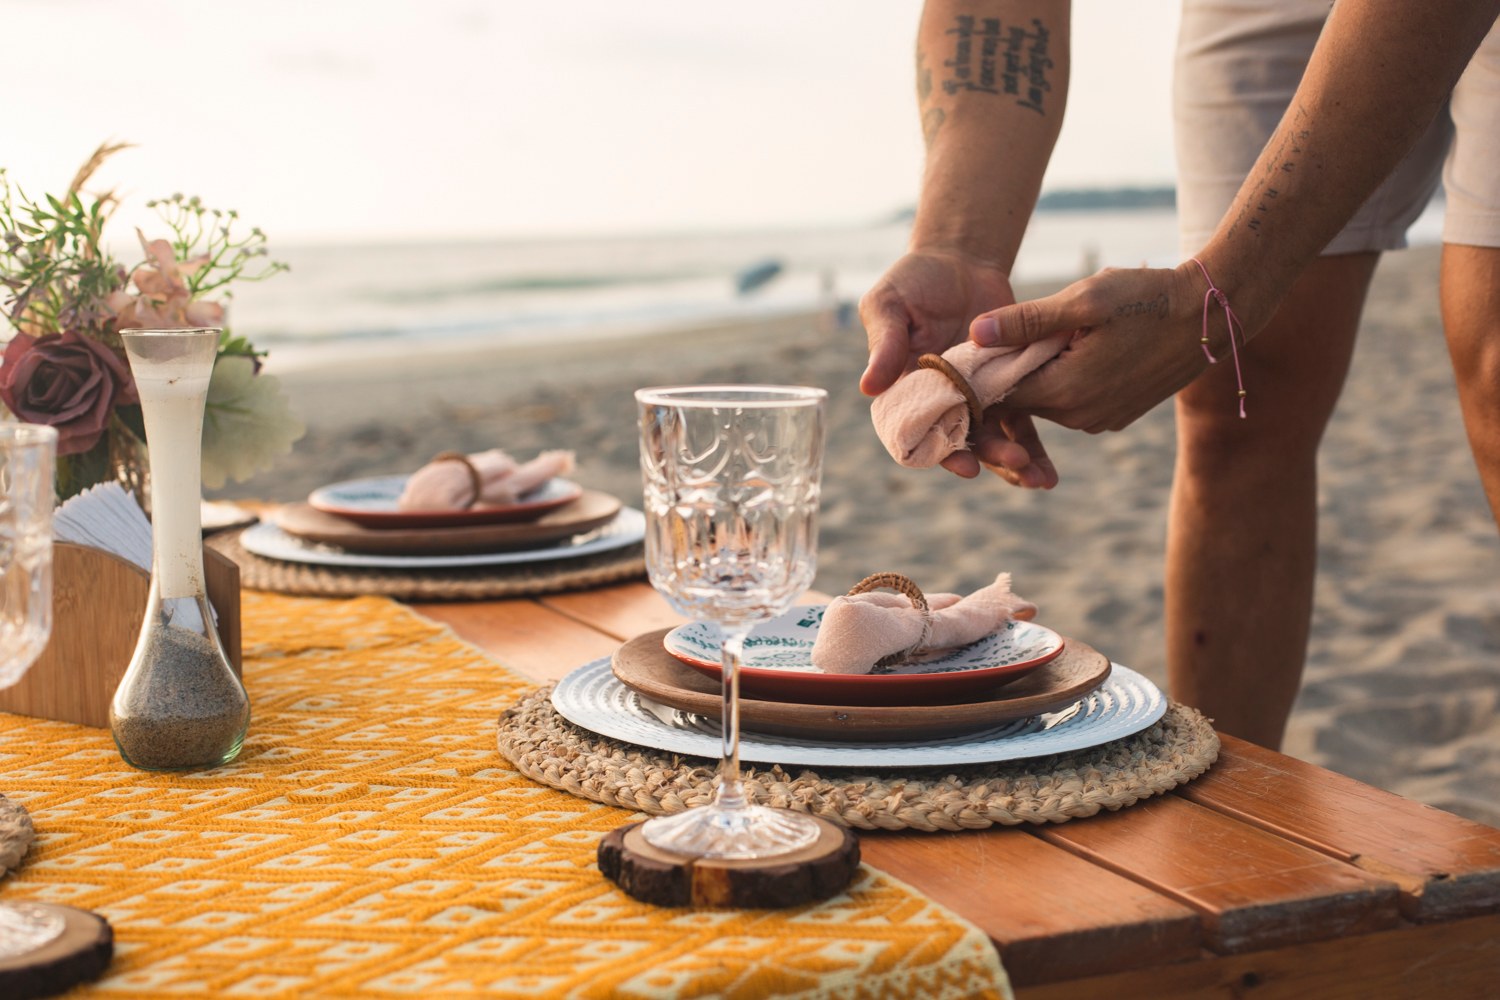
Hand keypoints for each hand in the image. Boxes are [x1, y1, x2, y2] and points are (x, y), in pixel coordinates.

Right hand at [860, 248, 1053, 485]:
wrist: (956, 260)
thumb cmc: (911, 282)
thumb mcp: (888, 306)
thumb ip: (884, 345)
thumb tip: (867, 387)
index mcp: (906, 390)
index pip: (919, 432)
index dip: (940, 453)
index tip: (964, 465)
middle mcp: (940, 401)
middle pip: (963, 440)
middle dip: (990, 456)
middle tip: (1016, 465)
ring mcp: (975, 396)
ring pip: (995, 437)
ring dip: (1015, 461)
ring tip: (1040, 479)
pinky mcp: (1006, 384)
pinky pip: (1021, 418)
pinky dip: (1033, 445)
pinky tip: (1049, 471)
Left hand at [969, 264, 1221, 432]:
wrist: (1211, 315)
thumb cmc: (1146, 299)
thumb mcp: (1083, 300)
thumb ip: (1026, 320)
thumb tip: (974, 332)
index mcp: (1065, 392)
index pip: (998, 392)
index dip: (980, 369)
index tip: (971, 343)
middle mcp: (1078, 418)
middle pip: (1020, 398)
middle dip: (1008, 369)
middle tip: (1006, 329)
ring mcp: (1098, 421)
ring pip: (1045, 399)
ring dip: (1038, 371)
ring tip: (1051, 333)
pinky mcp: (1114, 416)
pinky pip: (1071, 402)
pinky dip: (1063, 379)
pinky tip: (1074, 346)